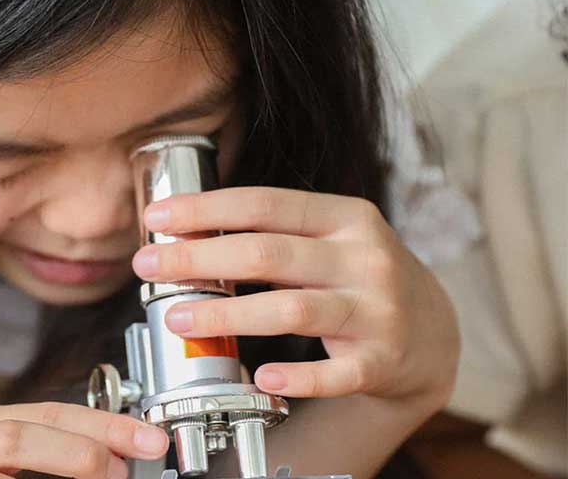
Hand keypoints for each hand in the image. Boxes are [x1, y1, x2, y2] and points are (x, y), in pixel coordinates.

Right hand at [0, 402, 168, 478]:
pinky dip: (31, 473)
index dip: (108, 422)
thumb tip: (107, 467)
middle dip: (101, 431)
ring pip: (12, 438)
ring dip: (68, 452)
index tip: (151, 439)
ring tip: (107, 471)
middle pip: (41, 417)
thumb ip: (44, 462)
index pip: (56, 411)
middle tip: (145, 449)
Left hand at [131, 187, 458, 411]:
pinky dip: (297, 378)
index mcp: (345, 217)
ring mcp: (377, 309)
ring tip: (178, 319)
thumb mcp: (328, 240)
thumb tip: (185, 234)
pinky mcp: (382, 360)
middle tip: (148, 267)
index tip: (157, 217)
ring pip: (291, 310)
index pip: (264, 204)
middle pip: (267, 253)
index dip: (206, 209)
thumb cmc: (359, 278)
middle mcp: (364, 257)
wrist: (434, 335)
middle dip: (198, 258)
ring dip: (226, 314)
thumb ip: (271, 234)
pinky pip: (336, 374)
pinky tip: (261, 378)